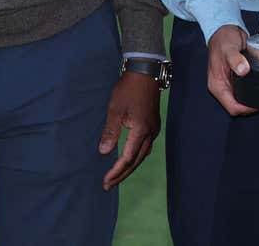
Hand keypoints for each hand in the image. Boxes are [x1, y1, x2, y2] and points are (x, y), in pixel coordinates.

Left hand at [98, 71, 161, 189]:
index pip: (127, 158)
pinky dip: (136, 156)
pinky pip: (146, 147)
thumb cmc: (127, 90)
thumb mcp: (115, 110)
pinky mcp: (154, 125)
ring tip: (117, 175)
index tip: (105, 182)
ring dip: (130, 167)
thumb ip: (110, 132)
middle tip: (109, 185)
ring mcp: (154, 129)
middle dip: (123, 174)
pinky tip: (129, 158)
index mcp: (141, 131)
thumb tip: (104, 152)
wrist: (145, 73)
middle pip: (137, 161)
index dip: (116, 171)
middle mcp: (151, 133)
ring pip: (143, 155)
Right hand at [206, 25, 257, 116]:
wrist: (224, 30)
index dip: (245, 109)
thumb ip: (235, 59)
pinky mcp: (235, 77)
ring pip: (241, 99)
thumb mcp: (229, 48)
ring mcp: (229, 82)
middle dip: (250, 106)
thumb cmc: (223, 39)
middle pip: (237, 105)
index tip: (258, 105)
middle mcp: (222, 86)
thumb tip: (243, 70)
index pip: (231, 106)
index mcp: (217, 84)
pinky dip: (252, 91)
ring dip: (251, 99)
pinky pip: (243, 90)